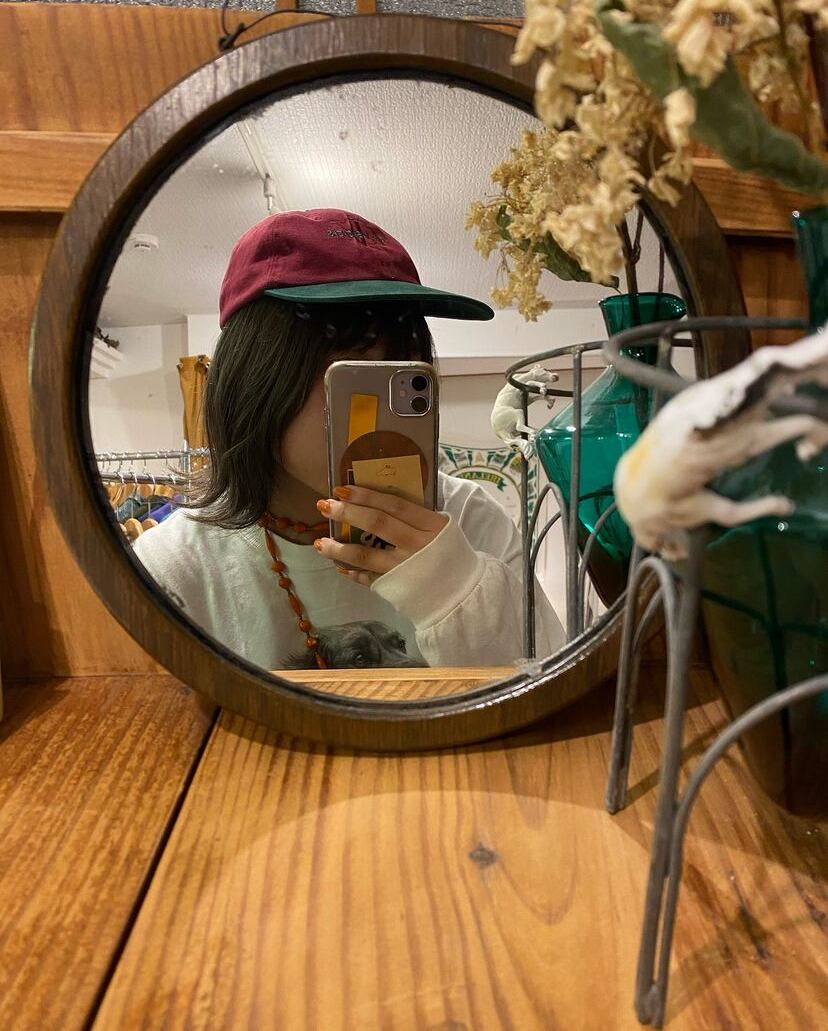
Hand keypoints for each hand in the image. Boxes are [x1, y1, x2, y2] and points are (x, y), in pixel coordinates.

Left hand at [314, 485, 447, 585]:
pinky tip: (339, 567)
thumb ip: (415, 517)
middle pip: (377, 524)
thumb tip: (377, 501)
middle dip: (348, 513)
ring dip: (339, 548)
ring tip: (320, 543)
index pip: (394, 505)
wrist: (463, 592)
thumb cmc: (449, 554)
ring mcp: (404, 568)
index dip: (366, 495)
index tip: (342, 489)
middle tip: (324, 506)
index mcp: (430, 525)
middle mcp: (417, 545)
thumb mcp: (440, 529)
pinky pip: (369, 579)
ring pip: (366, 555)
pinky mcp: (397, 587)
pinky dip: (353, 574)